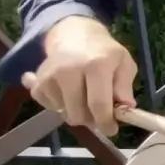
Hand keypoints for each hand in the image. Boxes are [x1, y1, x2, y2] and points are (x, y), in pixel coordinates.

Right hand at [25, 16, 136, 136]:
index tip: (112, 129)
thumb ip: (126, 86)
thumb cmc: (103, 51)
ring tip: (84, 95)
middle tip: (99, 112)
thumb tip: (126, 108)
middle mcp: (69, 71)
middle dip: (91, 119)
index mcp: (95, 65)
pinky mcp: (38, 83)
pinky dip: (61, 106)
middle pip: (78, 114)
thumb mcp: (124, 63)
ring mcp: (50, 77)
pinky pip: (50, 108)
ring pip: (65, 114)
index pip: (98, 104)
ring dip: (77, 111)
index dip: (105, 122)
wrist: (73, 34)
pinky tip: (69, 92)